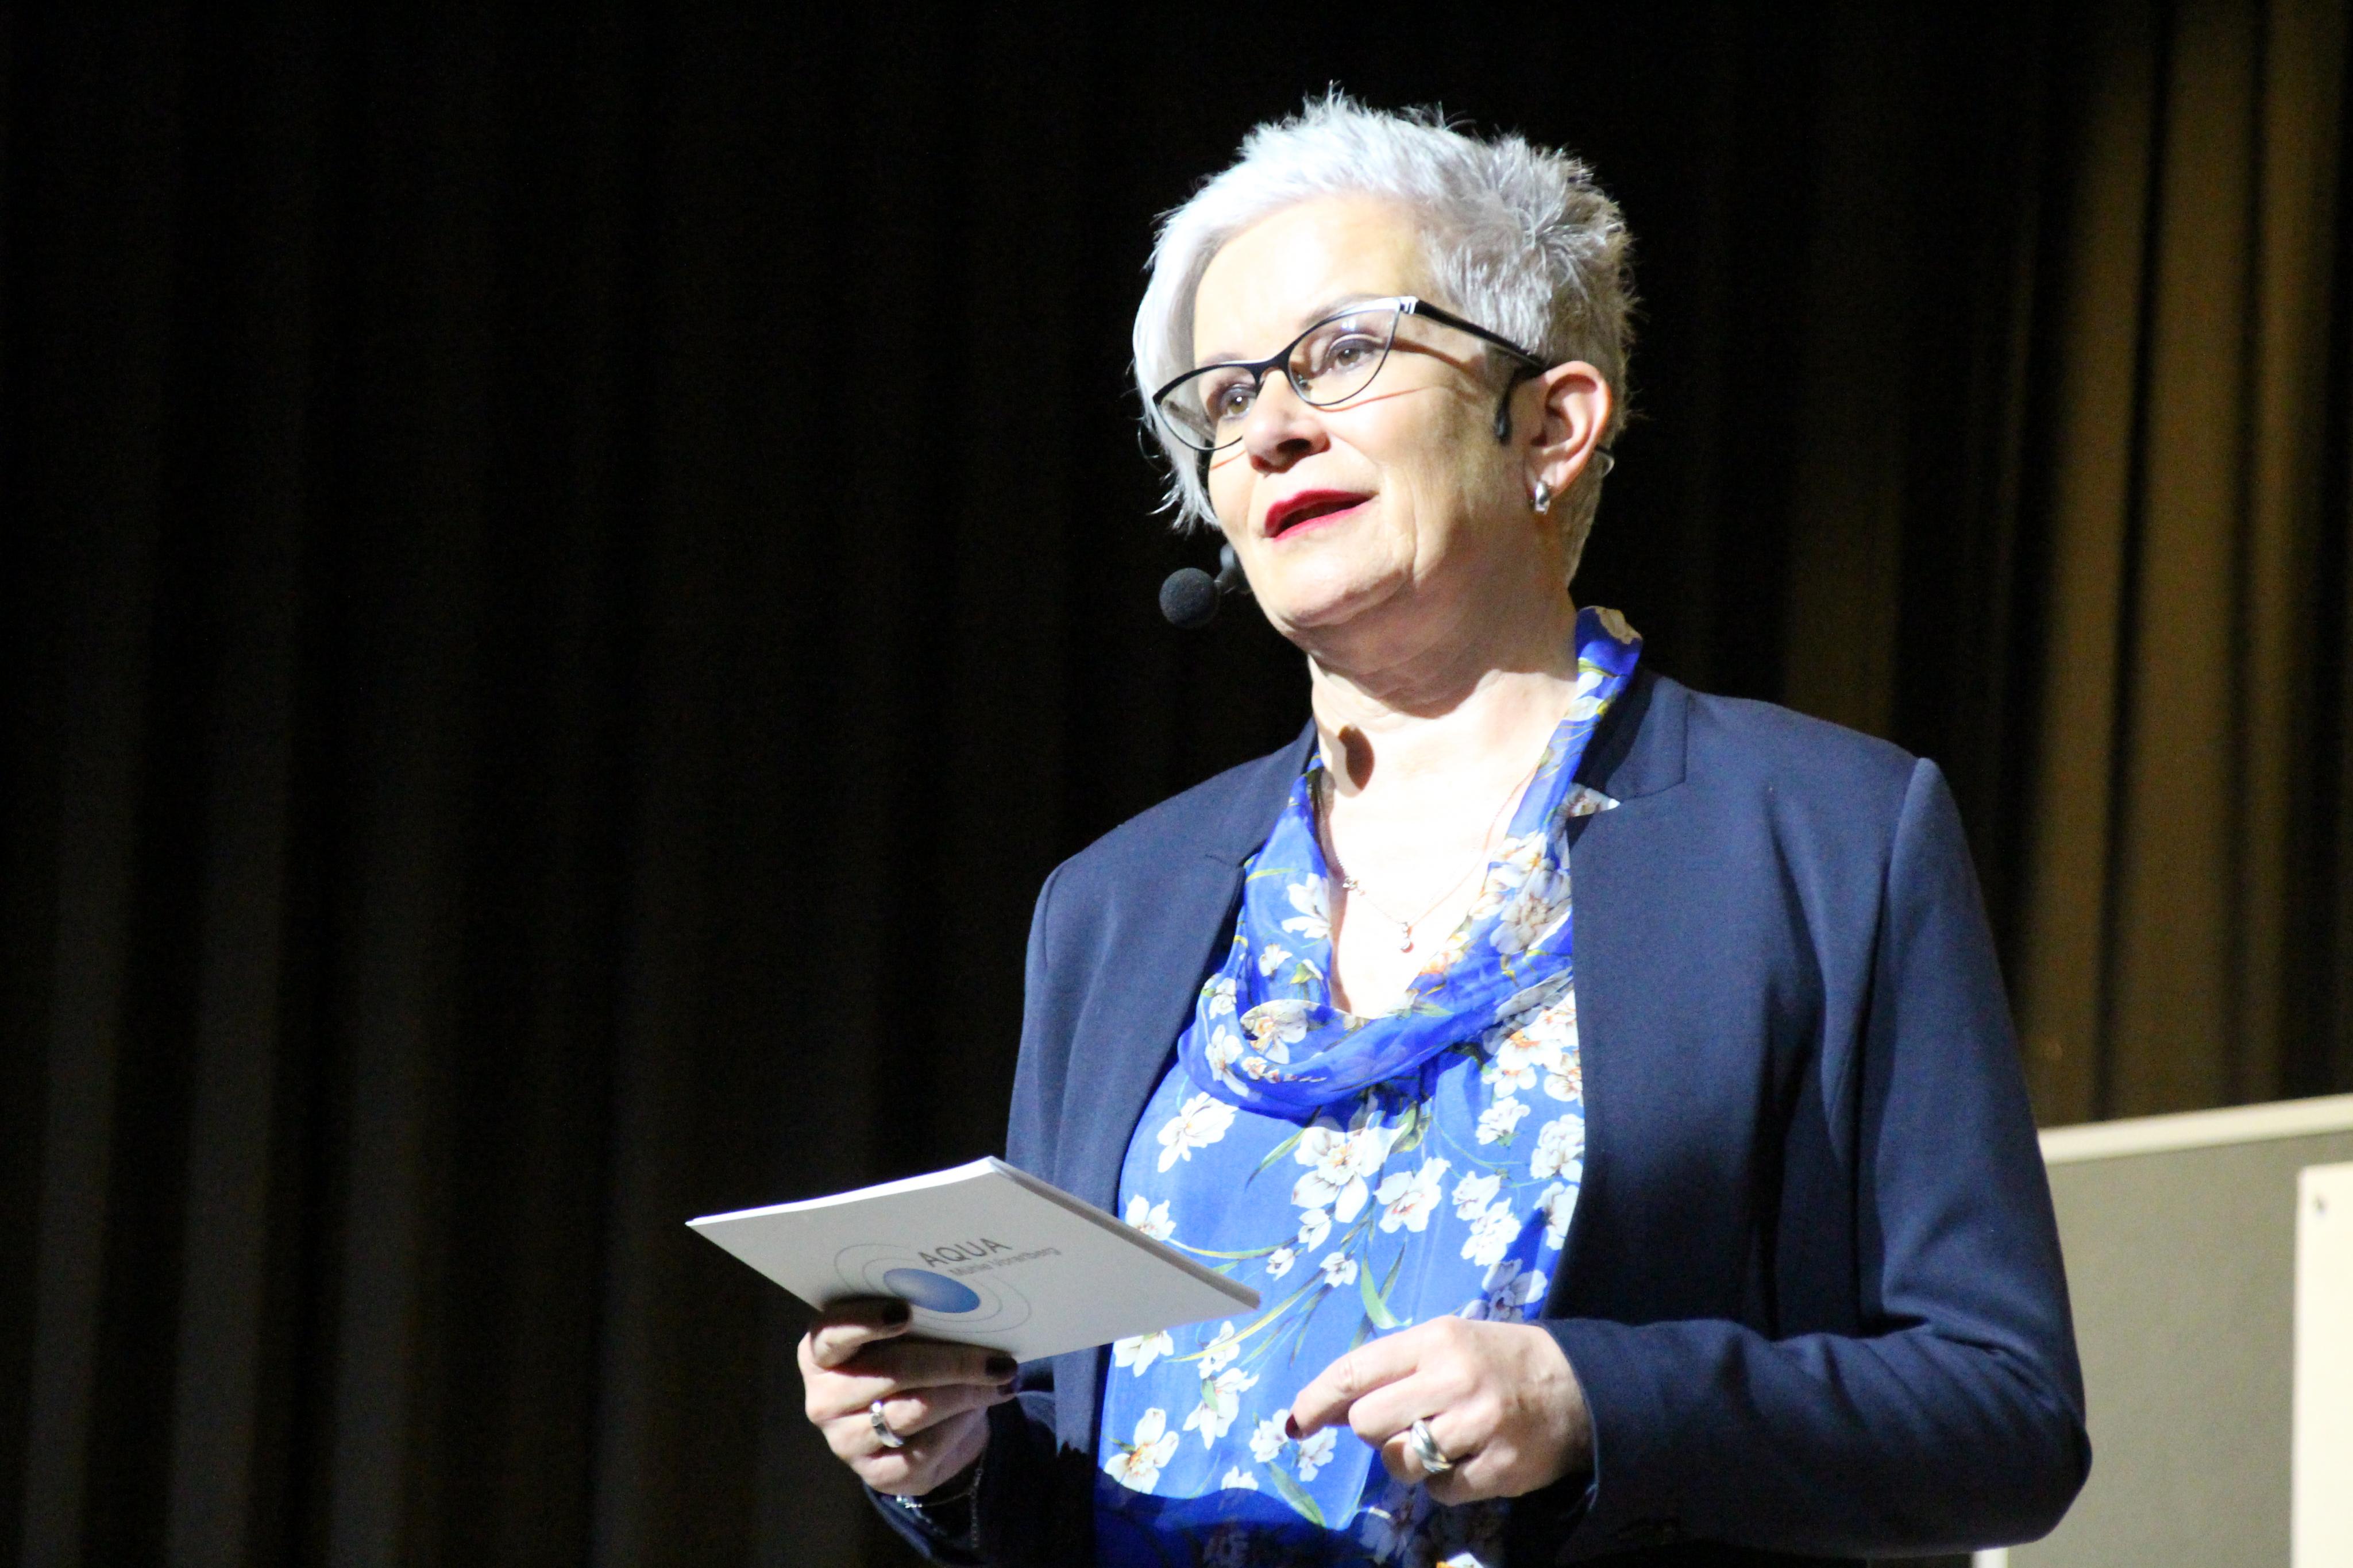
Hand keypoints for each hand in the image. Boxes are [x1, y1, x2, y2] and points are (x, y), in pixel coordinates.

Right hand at [797, 1298, 1018, 1495]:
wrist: (919, 1425)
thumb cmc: (910, 1359)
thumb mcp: (908, 1336)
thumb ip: (918, 1321)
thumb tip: (966, 1308)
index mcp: (820, 1354)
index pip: (831, 1335)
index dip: (865, 1322)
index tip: (905, 1312)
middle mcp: (825, 1399)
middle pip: (891, 1372)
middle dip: (952, 1361)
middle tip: (997, 1358)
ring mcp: (846, 1441)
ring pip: (913, 1411)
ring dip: (965, 1393)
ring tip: (1001, 1378)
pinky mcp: (876, 1475)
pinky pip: (925, 1450)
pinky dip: (960, 1426)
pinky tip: (980, 1409)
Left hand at [1287, 1316, 1590, 1504]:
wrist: (1575, 1387)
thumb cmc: (1494, 1362)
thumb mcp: (1443, 1345)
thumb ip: (1390, 1371)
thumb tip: (1327, 1408)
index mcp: (1436, 1340)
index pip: (1357, 1370)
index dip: (1319, 1400)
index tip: (1296, 1421)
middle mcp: (1455, 1379)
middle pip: (1371, 1423)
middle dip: (1375, 1433)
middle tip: (1402, 1426)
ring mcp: (1480, 1425)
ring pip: (1402, 1462)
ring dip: (1409, 1462)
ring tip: (1440, 1443)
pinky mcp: (1501, 1468)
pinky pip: (1442, 1492)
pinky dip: (1445, 1485)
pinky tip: (1467, 1461)